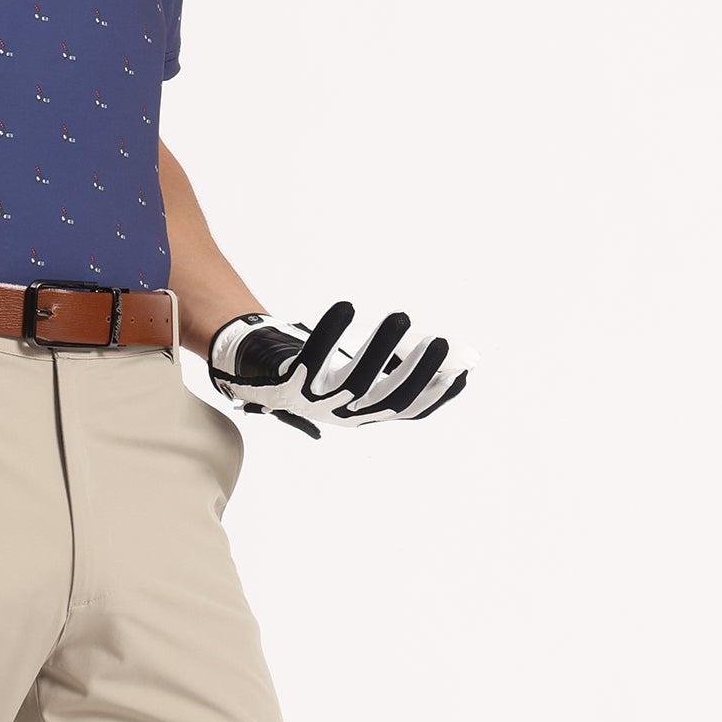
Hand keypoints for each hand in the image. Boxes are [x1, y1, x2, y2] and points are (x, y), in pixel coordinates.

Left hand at [207, 302, 465, 437]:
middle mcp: (343, 414)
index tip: (464, 368)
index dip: (437, 393)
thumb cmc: (320, 372)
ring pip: (353, 381)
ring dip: (379, 349)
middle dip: (416, 372)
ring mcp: (315, 402)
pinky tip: (346, 307)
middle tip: (439, 340)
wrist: (258, 374)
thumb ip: (404, 365)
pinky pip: (312, 357)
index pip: (410, 411)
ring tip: (400, 317)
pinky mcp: (289, 383)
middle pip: (387, 400)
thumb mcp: (365, 373)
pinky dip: (329, 333)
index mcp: (366, 414)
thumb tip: (462, 356)